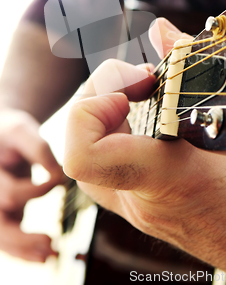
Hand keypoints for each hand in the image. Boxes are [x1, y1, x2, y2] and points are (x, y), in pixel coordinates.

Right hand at [0, 109, 62, 261]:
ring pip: (1, 238)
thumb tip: (58, 174)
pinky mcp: (2, 215)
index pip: (10, 193)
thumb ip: (39, 150)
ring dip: (25, 250)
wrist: (1, 136)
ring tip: (51, 253)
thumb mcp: (22, 131)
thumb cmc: (11, 132)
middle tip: (50, 242)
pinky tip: (44, 256)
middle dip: (22, 239)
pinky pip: (7, 240)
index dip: (36, 191)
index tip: (59, 180)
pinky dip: (23, 250)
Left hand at [63, 18, 225, 280]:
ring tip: (150, 90)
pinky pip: (107, 158)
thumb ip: (200, 74)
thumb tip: (161, 30)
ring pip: (86, 149)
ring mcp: (135, 205)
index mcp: (167, 181)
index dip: (90, 109)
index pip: (83, 156)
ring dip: (109, 105)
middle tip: (146, 79)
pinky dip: (121, 123)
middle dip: (103, 91)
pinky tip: (156, 112)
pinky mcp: (141, 202)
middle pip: (75, 140)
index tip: (136, 85)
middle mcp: (139, 199)